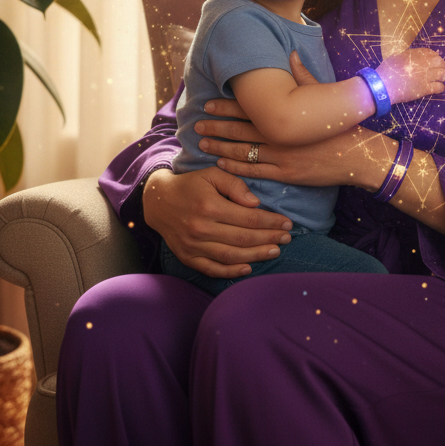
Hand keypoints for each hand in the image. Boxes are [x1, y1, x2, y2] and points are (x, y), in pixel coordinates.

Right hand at [143, 166, 292, 278]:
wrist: (158, 200)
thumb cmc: (191, 184)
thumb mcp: (213, 174)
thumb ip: (235, 185)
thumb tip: (255, 204)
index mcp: (210, 207)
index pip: (249, 218)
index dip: (271, 222)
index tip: (287, 223)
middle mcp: (201, 228)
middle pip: (243, 239)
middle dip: (269, 239)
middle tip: (286, 238)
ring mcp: (193, 245)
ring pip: (231, 256)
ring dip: (256, 256)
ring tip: (274, 251)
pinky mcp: (187, 257)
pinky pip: (211, 269)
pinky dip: (230, 271)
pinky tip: (248, 268)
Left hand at [198, 51, 392, 190]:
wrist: (358, 155)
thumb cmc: (341, 126)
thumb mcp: (323, 97)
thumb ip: (303, 77)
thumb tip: (291, 54)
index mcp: (285, 116)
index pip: (249, 109)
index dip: (226, 106)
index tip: (208, 103)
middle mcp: (279, 136)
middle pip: (240, 130)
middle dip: (217, 126)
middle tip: (197, 124)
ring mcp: (281, 157)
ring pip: (242, 152)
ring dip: (220, 147)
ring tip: (202, 143)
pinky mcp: (285, 174)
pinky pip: (254, 171)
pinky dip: (235, 168)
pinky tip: (221, 164)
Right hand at [376, 47, 444, 104]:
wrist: (383, 85)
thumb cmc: (387, 70)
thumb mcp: (396, 56)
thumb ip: (407, 55)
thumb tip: (413, 55)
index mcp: (416, 55)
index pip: (431, 53)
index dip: (434, 56)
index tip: (434, 60)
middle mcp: (423, 64)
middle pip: (440, 62)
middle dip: (440, 65)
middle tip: (438, 69)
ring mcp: (425, 76)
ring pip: (442, 74)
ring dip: (442, 75)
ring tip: (441, 78)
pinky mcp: (425, 89)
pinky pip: (439, 87)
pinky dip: (440, 87)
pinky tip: (438, 88)